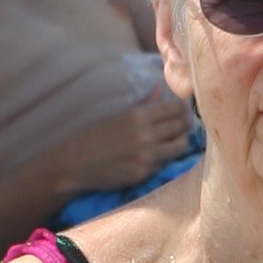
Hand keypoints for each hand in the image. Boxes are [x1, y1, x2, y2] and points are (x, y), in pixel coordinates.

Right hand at [52, 82, 192, 204]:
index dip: (183, 108)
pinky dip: (167, 156)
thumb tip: (159, 89)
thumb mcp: (117, 115)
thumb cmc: (94, 136)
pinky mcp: (144, 173)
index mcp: (138, 116)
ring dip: (182, 141)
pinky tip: (163, 152)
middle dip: (186, 123)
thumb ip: (143, 104)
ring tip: (179, 138)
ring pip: (180, 145)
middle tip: (187, 123)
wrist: (76, 164)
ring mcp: (146, 156)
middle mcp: (145, 135)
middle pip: (182, 126)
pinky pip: (165, 162)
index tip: (184, 110)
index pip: (175, 108)